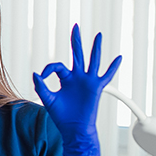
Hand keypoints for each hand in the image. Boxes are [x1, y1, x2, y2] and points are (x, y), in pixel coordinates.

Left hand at [33, 24, 121, 155]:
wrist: (74, 129)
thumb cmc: (61, 116)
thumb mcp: (48, 99)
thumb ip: (41, 86)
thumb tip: (36, 73)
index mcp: (65, 78)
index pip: (57, 65)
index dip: (48, 68)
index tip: (42, 76)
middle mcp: (77, 77)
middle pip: (77, 54)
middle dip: (76, 41)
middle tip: (75, 26)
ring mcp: (87, 81)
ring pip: (93, 60)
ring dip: (95, 48)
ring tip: (98, 35)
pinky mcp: (96, 88)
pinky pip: (107, 75)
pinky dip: (113, 67)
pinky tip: (119, 57)